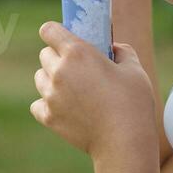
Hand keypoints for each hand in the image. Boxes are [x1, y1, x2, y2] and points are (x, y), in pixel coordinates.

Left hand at [30, 21, 157, 160]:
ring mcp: (50, 96)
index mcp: (78, 53)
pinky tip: (63, 106)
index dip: (55, 32)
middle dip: (57, 56)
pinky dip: (47, 104)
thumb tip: (114, 48)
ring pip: (40, 78)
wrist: (124, 142)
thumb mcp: (134, 69)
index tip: (64, 38)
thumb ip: (122, 51)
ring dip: (51, 79)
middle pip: (44, 54)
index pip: (49, 30)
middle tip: (76, 66)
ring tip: (72, 88)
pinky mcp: (48, 117)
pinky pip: (37, 104)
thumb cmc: (132, 103)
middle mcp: (59, 72)